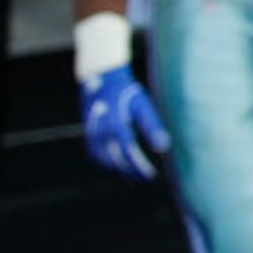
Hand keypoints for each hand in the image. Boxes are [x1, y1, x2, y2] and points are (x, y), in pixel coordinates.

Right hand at [81, 63, 171, 179]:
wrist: (102, 76)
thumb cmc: (127, 91)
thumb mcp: (142, 105)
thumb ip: (152, 127)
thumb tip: (164, 147)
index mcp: (116, 124)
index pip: (128, 153)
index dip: (138, 167)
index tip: (150, 176)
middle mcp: (101, 131)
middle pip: (115, 160)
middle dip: (130, 170)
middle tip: (146, 175)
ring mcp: (91, 133)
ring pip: (103, 159)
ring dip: (118, 167)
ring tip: (134, 171)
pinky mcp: (88, 133)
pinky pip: (96, 154)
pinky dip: (107, 161)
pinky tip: (120, 161)